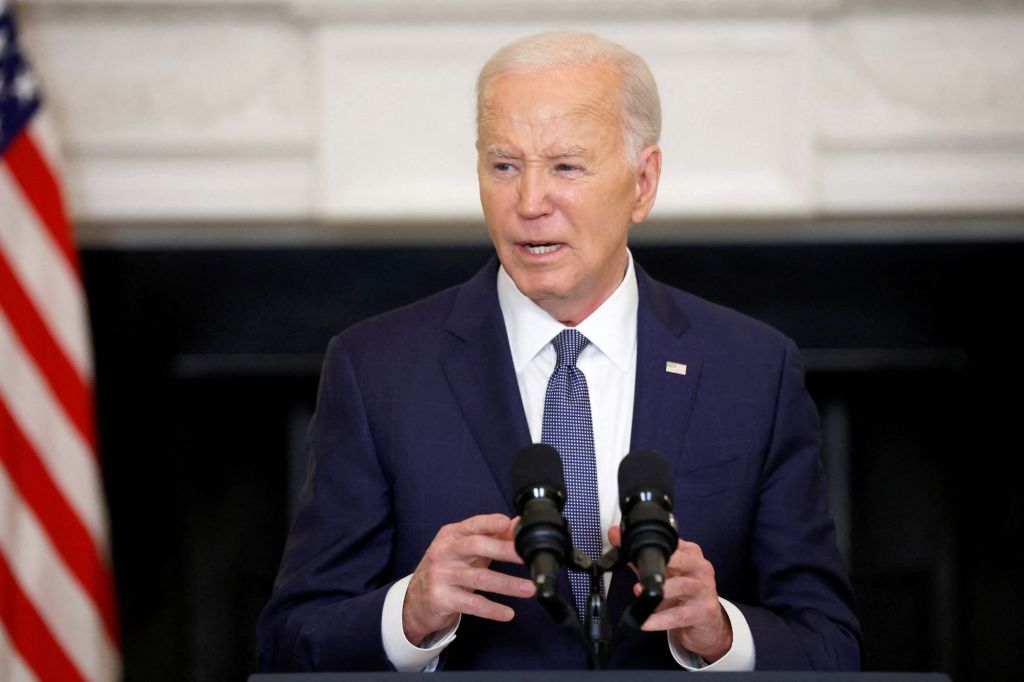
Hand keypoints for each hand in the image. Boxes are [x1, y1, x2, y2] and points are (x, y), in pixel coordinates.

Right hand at [403, 513, 535, 645]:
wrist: (416, 600)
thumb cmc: (448, 569)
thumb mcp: (466, 550)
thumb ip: (492, 536)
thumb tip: (518, 524)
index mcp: (451, 535)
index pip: (472, 525)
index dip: (490, 523)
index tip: (508, 523)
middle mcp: (444, 552)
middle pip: (476, 546)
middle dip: (504, 550)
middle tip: (527, 556)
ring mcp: (441, 576)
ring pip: (478, 578)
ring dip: (507, 584)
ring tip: (529, 588)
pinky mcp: (442, 599)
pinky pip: (472, 604)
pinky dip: (492, 609)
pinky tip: (508, 613)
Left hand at [609, 526, 731, 661]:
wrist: (707, 624)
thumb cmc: (683, 594)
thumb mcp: (663, 574)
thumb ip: (640, 558)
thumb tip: (615, 536)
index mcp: (691, 554)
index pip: (672, 544)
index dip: (651, 545)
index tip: (629, 545)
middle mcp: (700, 568)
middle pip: (680, 560)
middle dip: (659, 563)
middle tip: (639, 570)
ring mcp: (704, 590)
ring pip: (681, 586)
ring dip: (659, 590)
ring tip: (640, 592)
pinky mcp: (703, 612)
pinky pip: (678, 615)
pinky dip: (659, 619)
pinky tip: (645, 622)